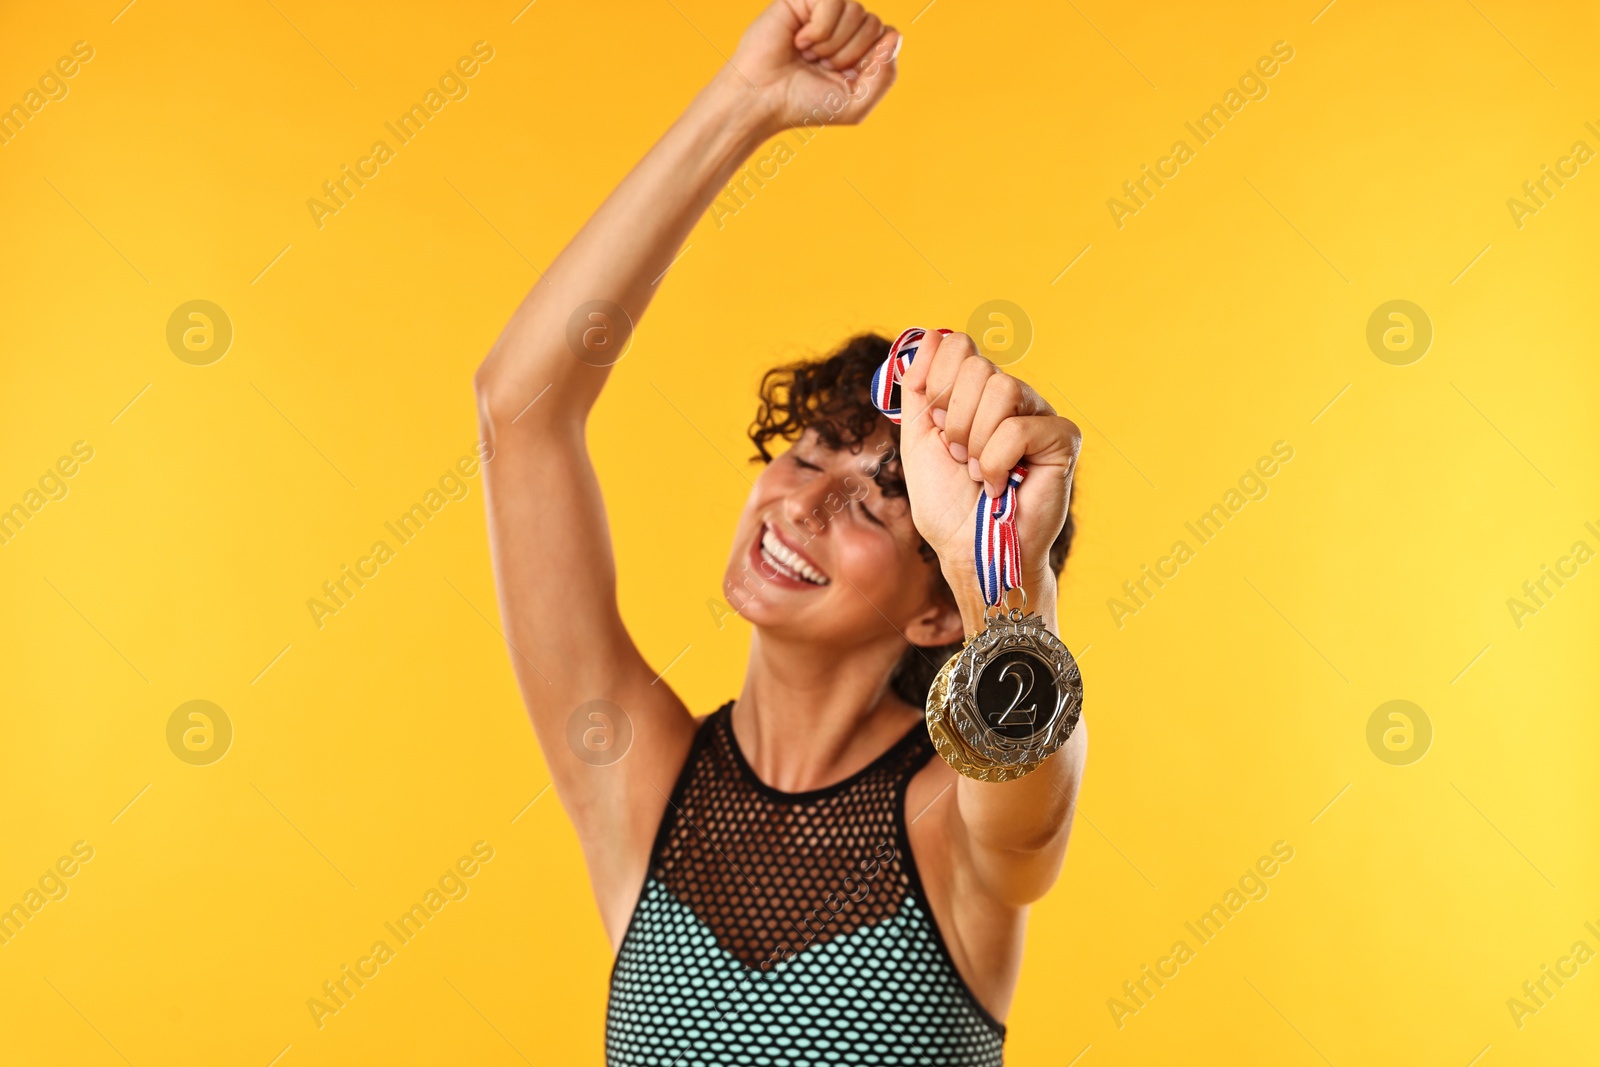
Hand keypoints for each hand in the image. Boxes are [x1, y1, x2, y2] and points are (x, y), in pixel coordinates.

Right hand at [729, 0, 900, 133]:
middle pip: (874, 24)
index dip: (872, 58)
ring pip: (856, 10)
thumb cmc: (803, 104)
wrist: (763, 99)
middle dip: (849, 54)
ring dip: (832, 43)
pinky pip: (834, 1)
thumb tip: (894, 35)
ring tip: (809, 55)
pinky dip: (819, 28)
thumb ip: (885, 76)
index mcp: (858, 50)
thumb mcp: (855, 104)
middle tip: (821, 67)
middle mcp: (843, 28)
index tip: (845, 76)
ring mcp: (823, 11)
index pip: (889, 36)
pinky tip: (800, 40)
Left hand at [897, 331, 1081, 588]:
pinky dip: (996, 463)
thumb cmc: (946, 501)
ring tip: (979, 472)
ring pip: (1001, 389)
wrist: (967, 548)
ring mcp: (1039, 414)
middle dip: (954, 420)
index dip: (936, 384)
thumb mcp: (918, 437)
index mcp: (977, 391)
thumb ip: (918, 386)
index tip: (936, 425)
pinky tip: (1001, 485)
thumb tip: (930, 333)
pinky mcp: (1062, 438)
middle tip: (960, 456)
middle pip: (977, 367)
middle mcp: (1012, 396)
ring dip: (975, 442)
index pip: (958, 346)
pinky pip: (1019, 428)